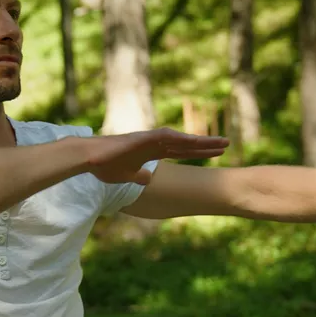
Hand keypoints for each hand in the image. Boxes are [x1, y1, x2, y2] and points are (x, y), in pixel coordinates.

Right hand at [83, 127, 228, 184]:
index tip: (216, 153)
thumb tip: (148, 178)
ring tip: (220, 142)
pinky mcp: (141, 139)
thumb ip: (139, 176)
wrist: (88, 159)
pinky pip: (164, 138)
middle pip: (186, 144)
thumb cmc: (104, 166)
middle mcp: (154, 143)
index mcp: (152, 152)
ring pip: (180, 139)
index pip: (181, 151)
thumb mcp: (126, 176)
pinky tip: (195, 140)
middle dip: (206, 145)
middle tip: (227, 144)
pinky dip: (180, 139)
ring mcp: (148, 140)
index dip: (199, 152)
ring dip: (200, 141)